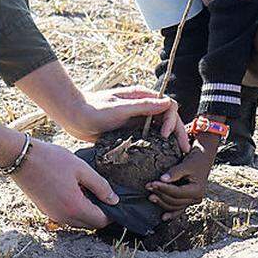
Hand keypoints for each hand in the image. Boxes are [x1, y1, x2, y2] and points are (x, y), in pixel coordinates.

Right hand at [10, 138, 118, 228]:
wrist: (21, 157)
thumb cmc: (50, 159)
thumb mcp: (80, 168)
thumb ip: (100, 185)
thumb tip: (113, 199)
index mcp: (74, 207)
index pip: (100, 221)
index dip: (111, 214)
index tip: (114, 202)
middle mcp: (63, 216)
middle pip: (89, 224)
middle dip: (99, 214)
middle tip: (102, 195)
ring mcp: (53, 214)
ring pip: (77, 222)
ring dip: (86, 212)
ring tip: (87, 191)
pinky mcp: (45, 210)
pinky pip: (65, 216)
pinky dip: (73, 209)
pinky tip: (73, 191)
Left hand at [58, 85, 189, 151]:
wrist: (73, 116)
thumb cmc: (94, 108)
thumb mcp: (120, 107)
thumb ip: (143, 106)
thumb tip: (167, 103)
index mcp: (142, 98)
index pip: (168, 107)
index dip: (172, 121)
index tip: (165, 135)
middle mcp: (142, 109)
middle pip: (167, 119)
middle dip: (178, 134)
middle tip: (184, 151)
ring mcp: (136, 121)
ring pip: (159, 130)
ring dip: (170, 141)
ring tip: (177, 157)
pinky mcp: (129, 132)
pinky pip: (148, 139)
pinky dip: (157, 147)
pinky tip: (160, 159)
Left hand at [146, 132, 217, 218]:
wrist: (203, 159)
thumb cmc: (195, 160)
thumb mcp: (186, 164)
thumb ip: (175, 172)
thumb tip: (162, 179)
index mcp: (198, 190)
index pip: (177, 192)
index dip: (164, 189)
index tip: (152, 183)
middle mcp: (196, 198)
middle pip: (175, 201)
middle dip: (160, 195)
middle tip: (148, 187)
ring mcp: (193, 201)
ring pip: (175, 206)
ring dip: (162, 202)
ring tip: (150, 197)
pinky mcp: (188, 200)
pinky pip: (179, 209)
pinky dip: (171, 213)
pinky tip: (163, 217)